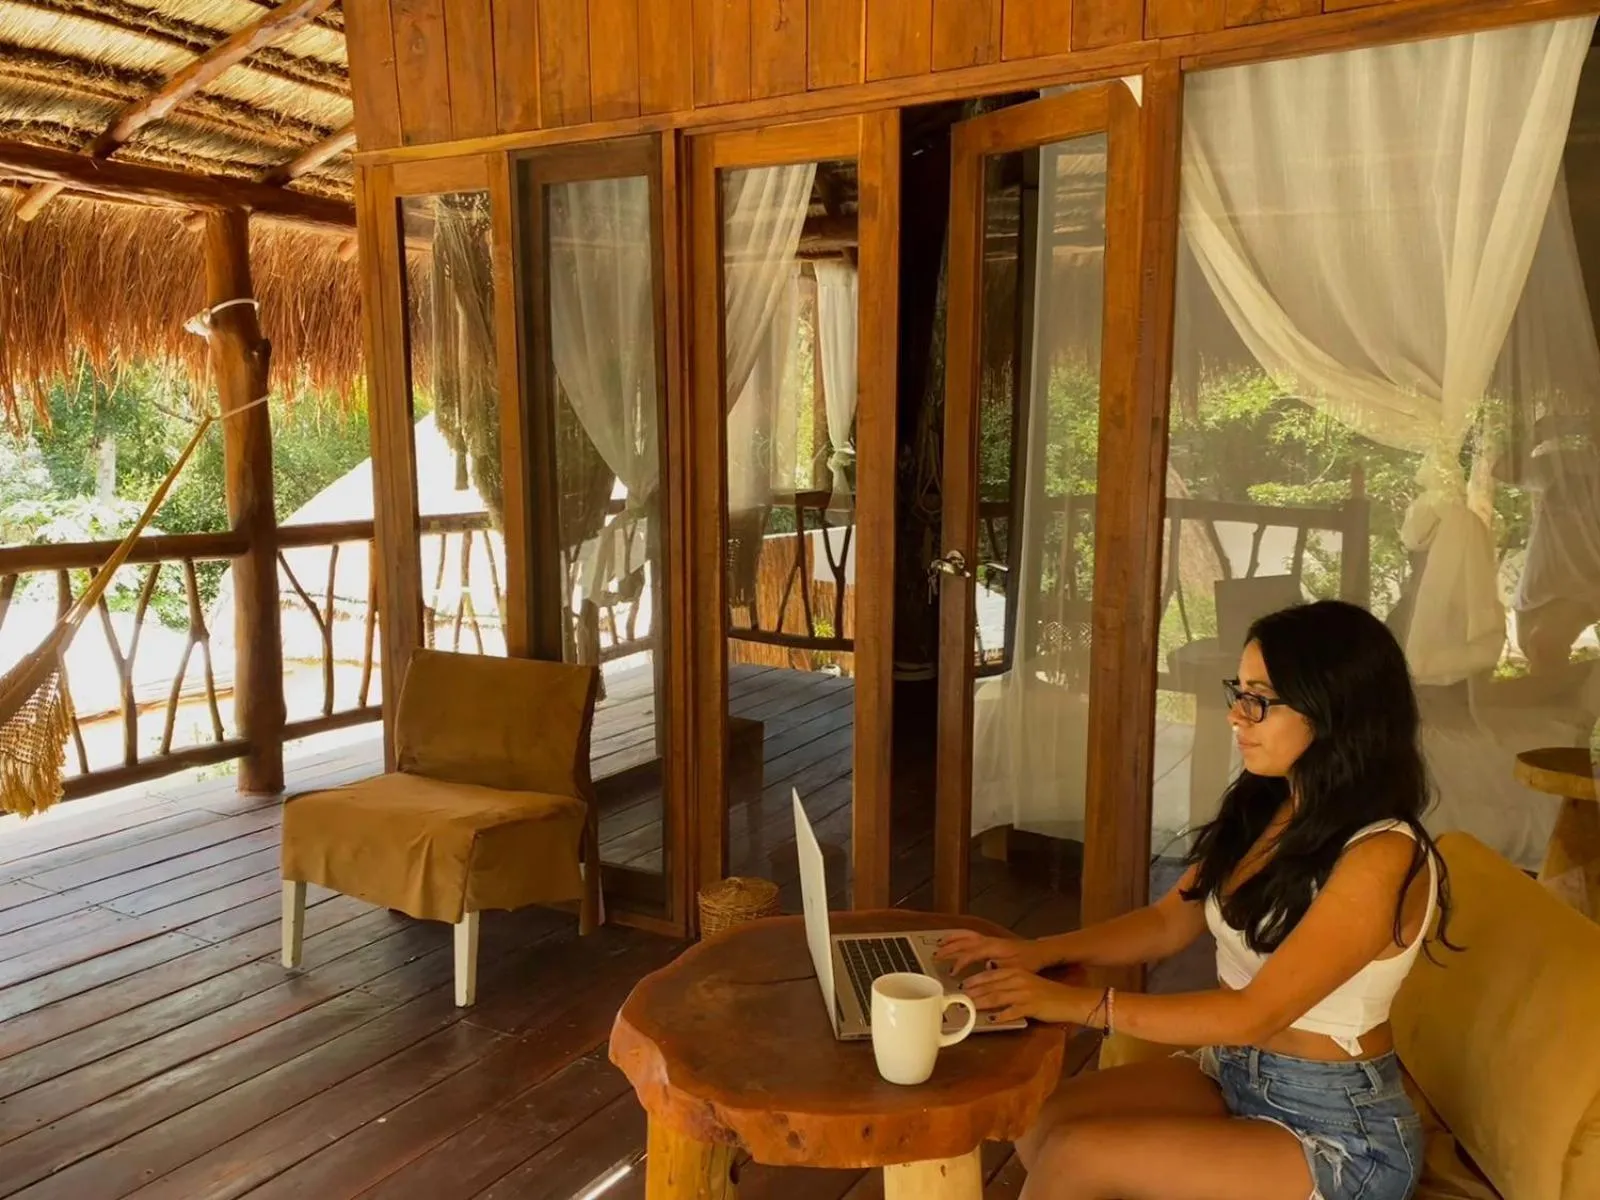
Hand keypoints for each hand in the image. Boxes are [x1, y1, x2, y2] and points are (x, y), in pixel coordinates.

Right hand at [933, 931, 1048, 975]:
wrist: (1039, 952)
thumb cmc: (1028, 961)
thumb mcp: (1015, 969)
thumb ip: (999, 969)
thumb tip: (984, 970)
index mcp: (993, 947)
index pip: (971, 953)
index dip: (960, 963)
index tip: (953, 974)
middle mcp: (988, 940)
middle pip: (963, 941)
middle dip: (948, 949)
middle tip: (935, 957)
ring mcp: (987, 939)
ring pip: (965, 936)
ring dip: (951, 940)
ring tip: (938, 945)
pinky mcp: (988, 941)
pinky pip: (969, 935)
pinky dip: (958, 936)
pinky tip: (952, 941)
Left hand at [961, 968, 1098, 1025]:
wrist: (1068, 999)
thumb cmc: (1046, 992)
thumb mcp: (1026, 982)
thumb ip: (1009, 982)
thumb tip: (990, 988)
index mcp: (1015, 972)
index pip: (990, 975)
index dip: (974, 980)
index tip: (961, 986)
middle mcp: (1017, 979)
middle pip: (990, 986)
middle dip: (973, 993)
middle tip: (959, 999)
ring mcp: (1024, 993)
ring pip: (997, 998)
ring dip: (981, 1004)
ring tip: (969, 1008)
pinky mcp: (1030, 1006)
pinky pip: (1012, 1012)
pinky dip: (1001, 1016)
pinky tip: (991, 1020)